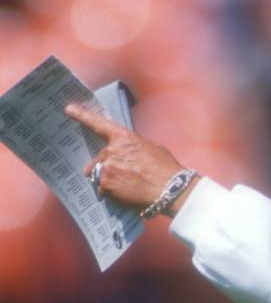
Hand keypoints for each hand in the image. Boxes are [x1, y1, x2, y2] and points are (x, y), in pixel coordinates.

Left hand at [64, 104, 196, 215]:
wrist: (169, 189)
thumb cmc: (165, 168)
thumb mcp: (151, 148)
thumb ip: (132, 147)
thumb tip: (126, 152)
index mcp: (124, 138)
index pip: (99, 124)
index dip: (82, 116)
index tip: (69, 109)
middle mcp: (111, 152)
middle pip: (101, 158)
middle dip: (109, 166)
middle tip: (126, 174)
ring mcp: (107, 170)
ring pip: (102, 175)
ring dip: (111, 180)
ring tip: (130, 185)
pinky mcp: (106, 187)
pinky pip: (104, 190)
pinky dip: (113, 193)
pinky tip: (128, 193)